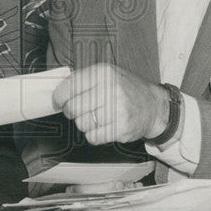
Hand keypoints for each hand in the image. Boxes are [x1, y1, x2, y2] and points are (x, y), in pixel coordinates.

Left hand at [53, 63, 168, 145]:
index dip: (59, 97)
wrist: (153, 106)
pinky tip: (103, 127)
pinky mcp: (121, 128)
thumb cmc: (125, 90)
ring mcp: (117, 109)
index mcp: (103, 73)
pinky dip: (94, 135)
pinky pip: (93, 137)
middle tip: (78, 111)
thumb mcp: (107, 75)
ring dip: (84, 124)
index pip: (69, 87)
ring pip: (82, 124)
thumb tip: (58, 91)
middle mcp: (110, 89)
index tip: (59, 101)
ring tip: (96, 117)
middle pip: (73, 108)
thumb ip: (83, 79)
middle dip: (71, 112)